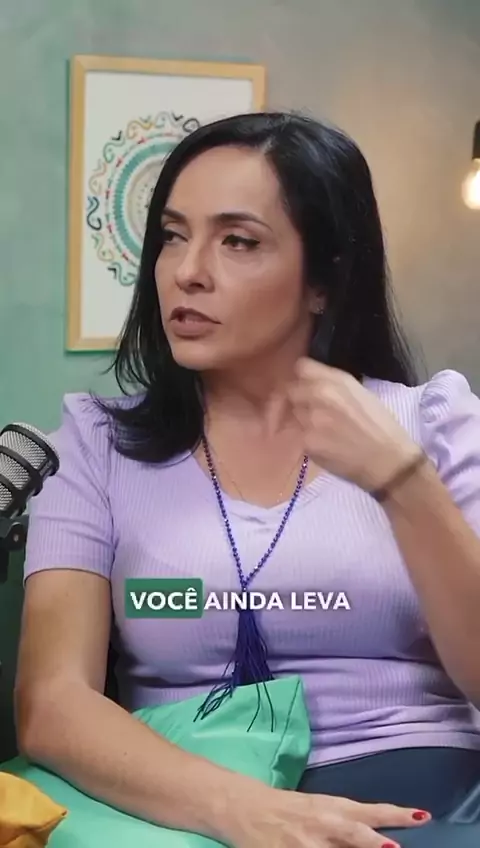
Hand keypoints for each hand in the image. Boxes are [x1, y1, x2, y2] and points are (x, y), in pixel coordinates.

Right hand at [226, 785, 430, 847]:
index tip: (421, 817)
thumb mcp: (317, 807)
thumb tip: (376, 836)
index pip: (370, 811)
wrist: (242, 807)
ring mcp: (305, 846)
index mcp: (330, 807)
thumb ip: (344, 822)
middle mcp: (322, 825)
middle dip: (375, 843)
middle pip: (355, 834)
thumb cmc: (285, 806)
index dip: (396, 816)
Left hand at [288, 358, 421, 492]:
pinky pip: (298, 436)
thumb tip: (315, 383)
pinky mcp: (306, 441)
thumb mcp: (362, 394)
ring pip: (293, 414)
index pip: (302, 367)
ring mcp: (310, 418)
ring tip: (322, 432)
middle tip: (312, 413)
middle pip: (292, 390)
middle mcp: (321, 393)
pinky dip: (307, 440)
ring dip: (302, 421)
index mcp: (338, 380)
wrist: (389, 461)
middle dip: (299, 400)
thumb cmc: (383, 428)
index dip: (302, 378)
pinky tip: (324, 446)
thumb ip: (335, 385)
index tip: (305, 386)